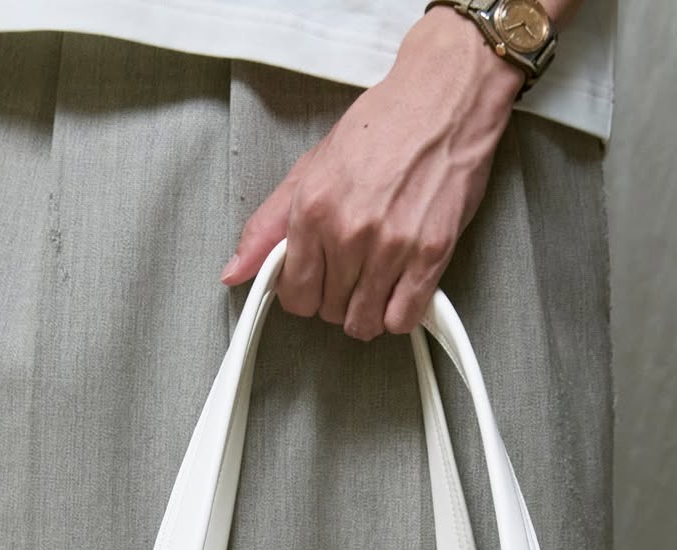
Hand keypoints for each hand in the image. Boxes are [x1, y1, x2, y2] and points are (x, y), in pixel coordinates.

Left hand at [220, 6, 524, 339]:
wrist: (443, 100)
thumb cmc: (379, 129)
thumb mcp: (311, 169)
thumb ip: (268, 226)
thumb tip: (234, 273)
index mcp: (313, 210)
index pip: (295, 296)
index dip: (304, 293)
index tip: (317, 278)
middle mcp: (349, 232)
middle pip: (329, 312)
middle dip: (337, 297)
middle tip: (351, 266)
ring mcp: (392, 246)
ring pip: (364, 323)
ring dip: (367, 310)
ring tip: (375, 277)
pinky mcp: (430, 254)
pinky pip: (402, 320)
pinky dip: (398, 314)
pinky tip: (398, 288)